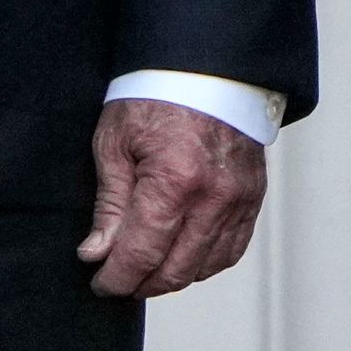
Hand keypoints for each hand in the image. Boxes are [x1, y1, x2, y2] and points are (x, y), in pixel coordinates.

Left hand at [79, 99, 267, 298]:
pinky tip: (181, 256)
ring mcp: (239, 199)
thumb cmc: (156, 95)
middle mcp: (214, 196)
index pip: (142, 254)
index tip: (101, 283)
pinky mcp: (253, 197)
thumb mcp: (115, 143)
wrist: (207, 67)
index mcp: (174, 179)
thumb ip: (110, 205)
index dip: (117, 278)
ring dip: (173, 276)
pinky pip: (231, 250)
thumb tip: (97, 253)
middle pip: (176, 270)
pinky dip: (204, 263)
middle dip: (142, 284)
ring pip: (205, 267)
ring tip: (147, 268)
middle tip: (119, 279)